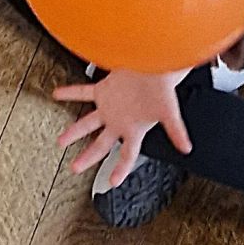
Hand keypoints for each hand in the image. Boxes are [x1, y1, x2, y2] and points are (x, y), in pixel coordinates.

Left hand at [53, 69, 192, 190]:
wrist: (155, 61)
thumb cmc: (163, 85)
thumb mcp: (169, 111)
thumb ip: (175, 130)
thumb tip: (186, 147)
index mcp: (134, 129)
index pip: (128, 156)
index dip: (121, 170)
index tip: (112, 183)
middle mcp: (120, 120)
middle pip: (101, 145)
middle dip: (88, 157)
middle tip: (75, 168)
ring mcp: (110, 107)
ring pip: (88, 123)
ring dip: (74, 132)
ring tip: (61, 141)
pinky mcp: (104, 90)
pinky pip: (83, 92)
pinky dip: (70, 93)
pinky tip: (58, 94)